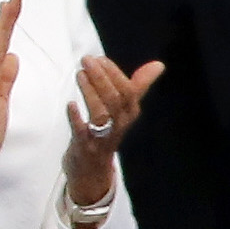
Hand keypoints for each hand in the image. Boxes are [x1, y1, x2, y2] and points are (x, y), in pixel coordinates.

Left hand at [65, 53, 162, 209]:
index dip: (114, 73)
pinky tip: (70, 104)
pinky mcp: (85, 147)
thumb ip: (138, 86)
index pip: (127, 91)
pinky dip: (76, 118)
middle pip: (115, 100)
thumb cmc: (107, 132)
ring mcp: (102, 137)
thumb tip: (158, 64)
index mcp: (129, 113)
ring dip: (90, 92)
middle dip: (102, 78)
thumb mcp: (124, 110)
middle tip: (87, 60)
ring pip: (101, 114)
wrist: (92, 169)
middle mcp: (119, 124)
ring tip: (79, 74)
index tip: (100, 59)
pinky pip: (82, 133)